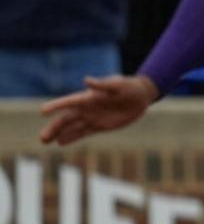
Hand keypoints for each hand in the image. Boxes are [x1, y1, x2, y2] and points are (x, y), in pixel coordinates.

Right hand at [39, 75, 159, 145]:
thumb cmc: (129, 87)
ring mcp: (92, 117)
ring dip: (59, 134)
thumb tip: (86, 80)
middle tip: (42, 138)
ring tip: (45, 141)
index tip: (43, 111)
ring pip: (71, 127)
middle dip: (54, 127)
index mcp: (89, 97)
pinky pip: (83, 133)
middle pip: (66, 118)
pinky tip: (61, 142)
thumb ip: (102, 85)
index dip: (56, 106)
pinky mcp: (100, 126)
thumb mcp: (117, 85)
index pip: (69, 102)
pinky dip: (72, 137)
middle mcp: (87, 108)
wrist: (141, 96)